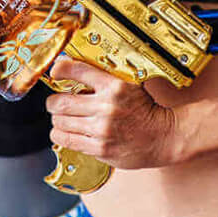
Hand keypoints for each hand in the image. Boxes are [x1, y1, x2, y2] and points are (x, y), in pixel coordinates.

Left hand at [45, 58, 179, 169]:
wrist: (164, 137)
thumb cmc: (146, 111)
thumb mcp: (130, 85)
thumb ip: (105, 78)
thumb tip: (75, 68)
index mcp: (114, 86)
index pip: (77, 70)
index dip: (59, 70)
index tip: (55, 72)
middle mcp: (106, 107)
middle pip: (60, 102)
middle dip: (53, 102)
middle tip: (54, 102)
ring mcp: (102, 129)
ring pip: (60, 122)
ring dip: (57, 119)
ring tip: (62, 118)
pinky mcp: (100, 148)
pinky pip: (68, 140)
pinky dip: (61, 134)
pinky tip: (65, 131)